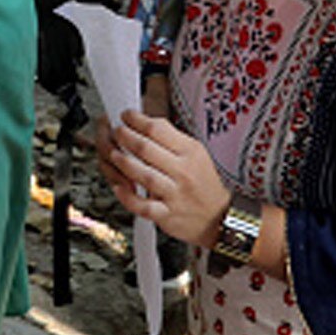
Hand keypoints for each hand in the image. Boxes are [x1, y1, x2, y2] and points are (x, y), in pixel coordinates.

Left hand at [99, 109, 230, 247]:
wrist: (221, 218)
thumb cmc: (204, 183)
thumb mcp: (196, 153)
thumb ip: (171, 138)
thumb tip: (143, 122)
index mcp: (190, 152)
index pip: (157, 129)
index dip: (136, 120)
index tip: (126, 116)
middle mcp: (183, 173)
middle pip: (146, 149)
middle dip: (125, 137)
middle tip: (116, 132)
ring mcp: (175, 195)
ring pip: (144, 175)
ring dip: (124, 163)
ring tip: (114, 154)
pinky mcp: (168, 215)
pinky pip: (144, 207)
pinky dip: (128, 198)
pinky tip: (119, 188)